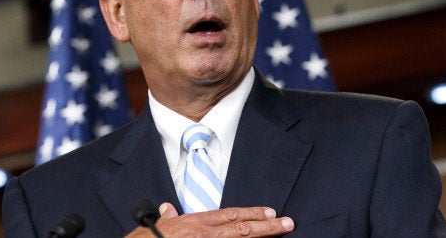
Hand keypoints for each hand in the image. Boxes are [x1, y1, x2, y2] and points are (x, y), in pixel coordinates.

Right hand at [125, 202, 294, 236]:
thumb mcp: (157, 225)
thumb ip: (168, 217)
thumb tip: (169, 209)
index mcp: (194, 223)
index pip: (229, 215)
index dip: (251, 214)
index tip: (269, 213)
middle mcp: (202, 233)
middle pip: (241, 227)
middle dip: (266, 225)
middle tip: (287, 222)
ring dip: (261, 236)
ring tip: (281, 231)